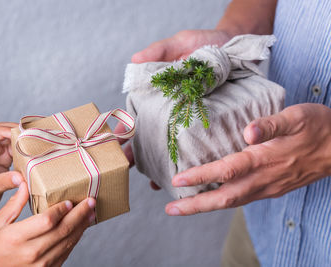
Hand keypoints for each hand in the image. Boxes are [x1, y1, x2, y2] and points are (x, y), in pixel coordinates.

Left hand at [0, 123, 23, 216]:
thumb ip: (4, 182)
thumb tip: (21, 177)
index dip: (5, 131)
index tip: (21, 134)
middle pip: (1, 132)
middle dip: (16, 132)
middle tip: (32, 134)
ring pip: (9, 139)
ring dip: (21, 141)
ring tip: (35, 143)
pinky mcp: (1, 158)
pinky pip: (14, 149)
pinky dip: (23, 150)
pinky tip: (32, 153)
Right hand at [0, 182, 95, 266]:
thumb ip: (13, 204)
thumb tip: (25, 183)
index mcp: (17, 237)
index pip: (46, 221)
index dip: (61, 210)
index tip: (70, 201)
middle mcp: (31, 252)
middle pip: (62, 230)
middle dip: (80, 214)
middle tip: (91, 201)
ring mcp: (41, 264)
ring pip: (68, 242)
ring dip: (81, 226)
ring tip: (91, 213)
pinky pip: (65, 253)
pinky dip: (75, 239)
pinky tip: (80, 229)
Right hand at [119, 29, 231, 189]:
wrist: (238, 48)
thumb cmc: (206, 44)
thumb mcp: (181, 43)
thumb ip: (160, 51)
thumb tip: (135, 59)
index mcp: (161, 92)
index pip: (138, 112)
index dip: (126, 125)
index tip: (117, 139)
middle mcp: (172, 109)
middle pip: (150, 133)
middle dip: (137, 150)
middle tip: (126, 165)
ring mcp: (190, 119)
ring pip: (170, 144)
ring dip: (159, 161)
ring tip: (152, 179)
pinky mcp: (208, 124)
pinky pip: (197, 145)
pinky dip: (188, 160)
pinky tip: (184, 175)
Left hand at [165, 103, 330, 214]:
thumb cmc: (319, 128)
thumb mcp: (298, 116)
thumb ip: (272, 123)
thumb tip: (248, 131)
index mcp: (265, 159)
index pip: (226, 171)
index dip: (200, 176)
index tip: (178, 180)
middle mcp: (264, 179)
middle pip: (224, 198)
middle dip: (195, 206)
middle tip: (171, 210)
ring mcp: (268, 188)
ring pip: (232, 203)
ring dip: (206, 207)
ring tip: (183, 208)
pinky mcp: (272, 189)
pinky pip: (242, 200)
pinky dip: (222, 203)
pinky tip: (211, 199)